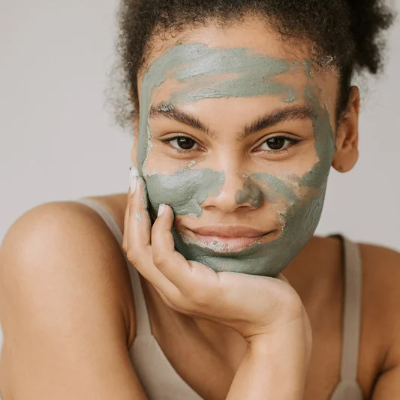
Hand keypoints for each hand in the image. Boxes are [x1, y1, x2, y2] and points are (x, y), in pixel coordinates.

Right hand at [122, 173, 310, 342]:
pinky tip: (168, 209)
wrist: (278, 318)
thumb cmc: (256, 284)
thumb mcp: (223, 259)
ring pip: (140, 251)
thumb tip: (200, 209)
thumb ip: (205, 243)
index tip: (139, 188)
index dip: (134, 218)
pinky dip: (160, 230)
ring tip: (141, 187)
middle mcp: (170, 290)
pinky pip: (164, 256)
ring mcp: (180, 292)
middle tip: (134, 179)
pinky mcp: (196, 289)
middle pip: (134, 248)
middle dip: (131, 210)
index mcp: (175, 283)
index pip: (141, 250)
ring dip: (137, 215)